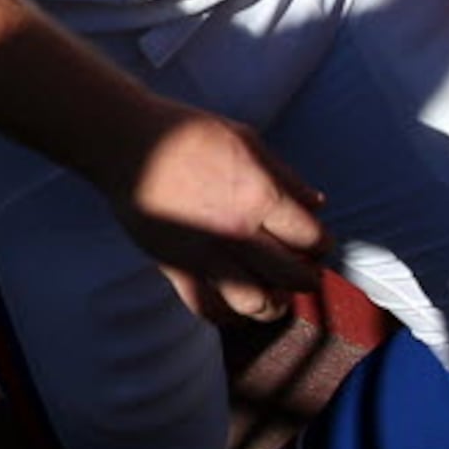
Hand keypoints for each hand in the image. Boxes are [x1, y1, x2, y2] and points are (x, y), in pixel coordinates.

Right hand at [108, 105, 332, 325]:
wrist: (126, 144)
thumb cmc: (186, 134)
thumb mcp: (246, 141)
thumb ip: (286, 176)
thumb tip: (317, 205)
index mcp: (259, 196)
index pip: (311, 238)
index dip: (321, 243)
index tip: (315, 241)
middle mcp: (236, 232)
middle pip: (292, 276)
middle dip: (307, 277)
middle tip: (303, 270)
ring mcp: (204, 254)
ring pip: (255, 303)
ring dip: (273, 303)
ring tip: (273, 291)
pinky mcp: (175, 267)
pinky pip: (206, 307)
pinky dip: (227, 314)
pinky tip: (234, 301)